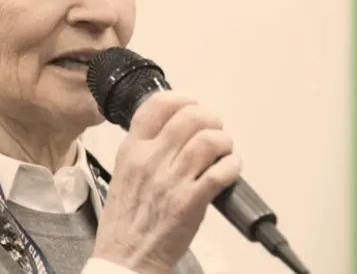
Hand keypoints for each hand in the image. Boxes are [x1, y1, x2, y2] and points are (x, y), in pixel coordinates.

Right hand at [91, 91, 241, 273]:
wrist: (125, 257)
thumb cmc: (125, 221)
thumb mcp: (123, 173)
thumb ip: (144, 150)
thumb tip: (174, 133)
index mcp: (132, 150)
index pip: (157, 105)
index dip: (183, 99)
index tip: (193, 106)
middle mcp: (150, 160)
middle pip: (191, 117)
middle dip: (211, 120)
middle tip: (215, 131)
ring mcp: (171, 180)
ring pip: (209, 141)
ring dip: (225, 143)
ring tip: (224, 151)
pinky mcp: (190, 202)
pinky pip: (221, 172)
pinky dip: (232, 166)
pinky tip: (230, 170)